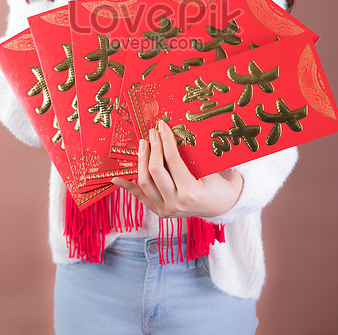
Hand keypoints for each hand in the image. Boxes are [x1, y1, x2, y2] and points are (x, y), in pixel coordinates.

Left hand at [112, 120, 243, 218]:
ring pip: (144, 183)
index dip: (166, 140)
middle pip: (155, 171)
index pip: (173, 161)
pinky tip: (116, 177)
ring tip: (143, 143)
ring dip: (141, 160)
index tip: (162, 125)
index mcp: (191, 192)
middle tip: (152, 131)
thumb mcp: (211, 168)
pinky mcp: (159, 211)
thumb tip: (170, 132)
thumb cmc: (218, 183)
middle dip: (153, 147)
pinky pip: (140, 196)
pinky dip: (127, 186)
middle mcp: (176, 204)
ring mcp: (165, 209)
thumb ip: (193, 154)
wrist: (221, 205)